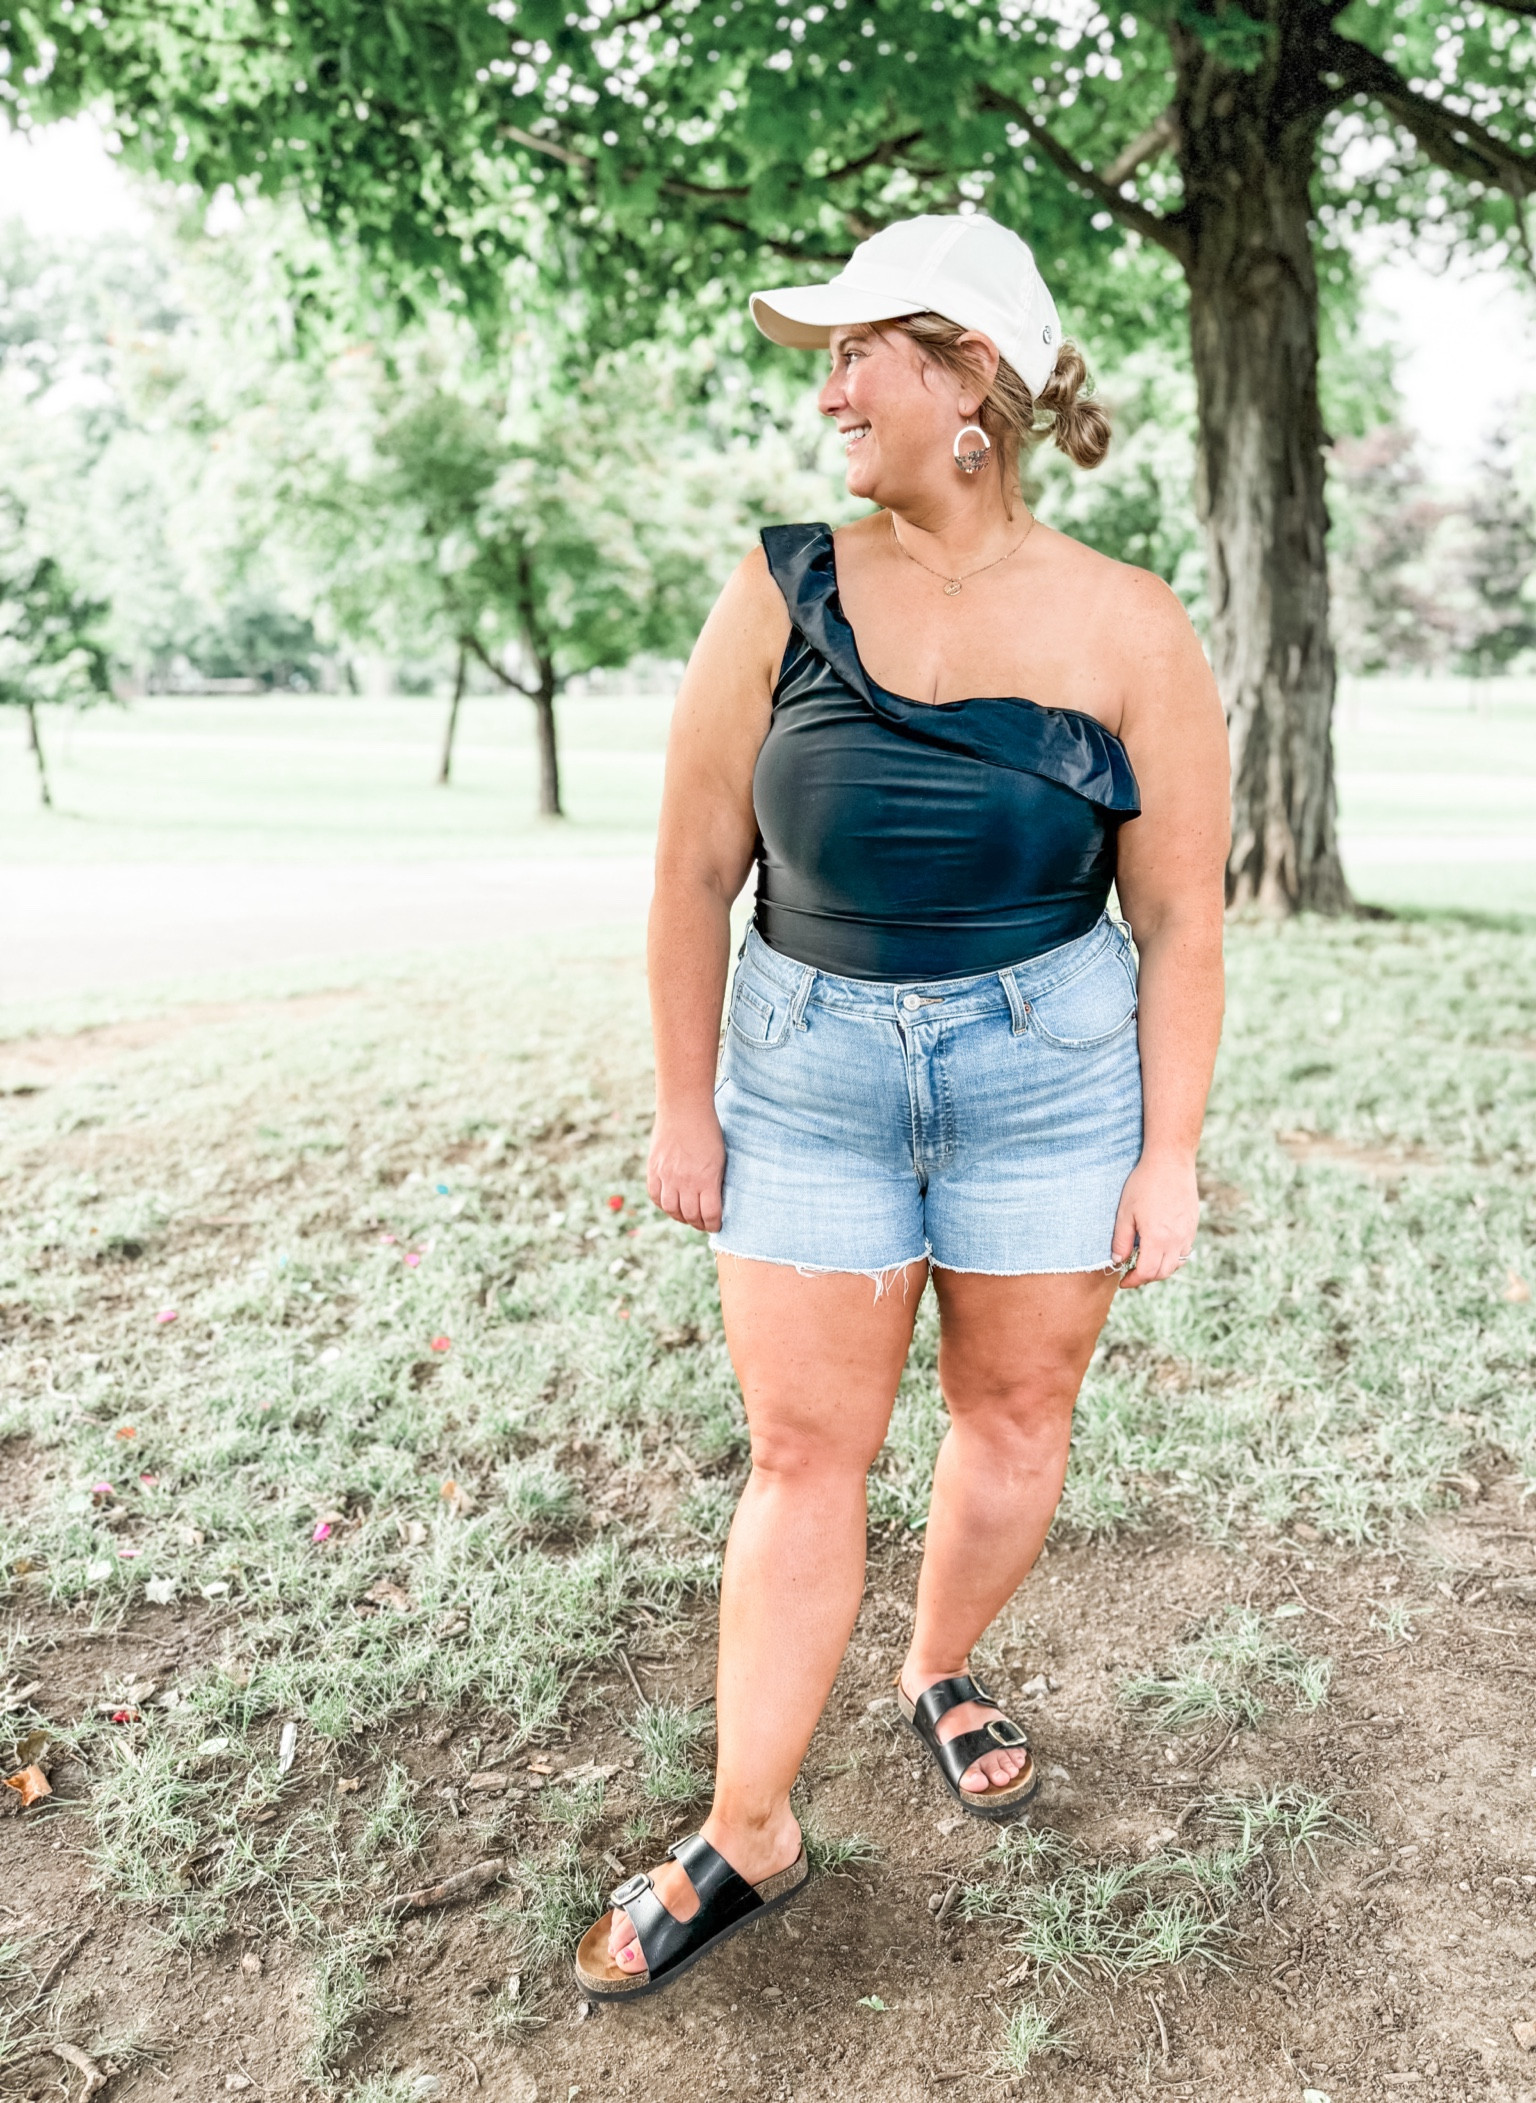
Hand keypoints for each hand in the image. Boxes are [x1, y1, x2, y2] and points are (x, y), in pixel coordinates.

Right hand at [648, 1104, 726, 1232]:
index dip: (714, 1224)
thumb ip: (715, 1181)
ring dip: (680, 1217)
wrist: (684, 1108)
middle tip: (703, 1223)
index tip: (716, 1225)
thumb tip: (714, 1201)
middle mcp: (685, 1181)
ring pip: (671, 1209)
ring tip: (687, 1216)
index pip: (710, 1214)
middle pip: (690, 1215)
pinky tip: (671, 1203)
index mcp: (706, 1179)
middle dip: (698, 1223)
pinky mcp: (654, 1169)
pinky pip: (655, 1196)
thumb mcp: (719, 1158)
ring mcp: (667, 1175)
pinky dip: (663, 1204)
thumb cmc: (708, 1130)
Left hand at [1111, 1150, 1198, 1288]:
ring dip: (1160, 1270)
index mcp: (1157, 1238)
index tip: (1123, 1281)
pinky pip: (1185, 1252)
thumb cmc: (1144, 1184)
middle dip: (1146, 1278)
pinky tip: (1160, 1250)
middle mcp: (1176, 1240)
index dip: (1133, 1281)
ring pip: (1176, 1265)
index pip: (1147, 1272)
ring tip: (1145, 1262)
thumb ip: (1121, 1240)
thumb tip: (1118, 1261)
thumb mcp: (1125, 1212)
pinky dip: (1172, 1258)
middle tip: (1131, 1274)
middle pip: (1162, 1273)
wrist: (1170, 1162)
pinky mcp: (1193, 1226)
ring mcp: (1187, 1233)